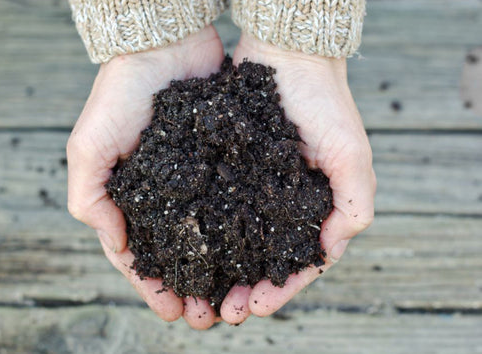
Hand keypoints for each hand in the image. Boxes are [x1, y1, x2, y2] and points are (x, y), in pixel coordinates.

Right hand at [66, 26, 224, 329]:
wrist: (166, 45)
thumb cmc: (122, 93)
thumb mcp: (90, 146)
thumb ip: (91, 198)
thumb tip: (117, 245)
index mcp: (130, 197)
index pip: (140, 255)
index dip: (154, 287)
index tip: (172, 312)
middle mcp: (165, 195)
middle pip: (180, 254)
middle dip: (191, 288)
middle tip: (209, 316)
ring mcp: (196, 181)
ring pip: (210, 238)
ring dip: (220, 271)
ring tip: (235, 298)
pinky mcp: (224, 164)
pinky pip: (234, 207)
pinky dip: (240, 234)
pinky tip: (252, 255)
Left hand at [218, 35, 375, 323]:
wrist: (286, 54)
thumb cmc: (323, 102)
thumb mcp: (351, 153)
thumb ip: (353, 203)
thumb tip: (330, 251)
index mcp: (317, 206)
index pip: (301, 262)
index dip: (281, 289)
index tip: (255, 307)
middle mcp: (285, 203)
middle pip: (265, 259)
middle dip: (246, 289)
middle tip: (222, 312)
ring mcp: (257, 188)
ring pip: (238, 241)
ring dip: (222, 270)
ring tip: (202, 294)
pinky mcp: (231, 170)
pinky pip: (217, 209)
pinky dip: (207, 234)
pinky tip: (190, 250)